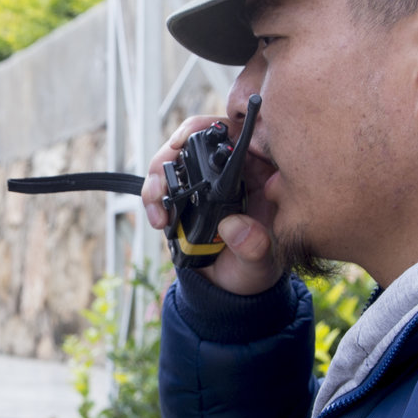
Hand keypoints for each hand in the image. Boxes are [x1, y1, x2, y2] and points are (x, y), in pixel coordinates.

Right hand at [141, 116, 282, 295]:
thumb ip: (255, 247)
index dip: (215, 128)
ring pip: (177, 156)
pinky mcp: (186, 193)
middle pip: (201, 137)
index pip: (243, 133)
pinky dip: (154, 193)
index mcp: (263, 174)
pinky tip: (157, 217)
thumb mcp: (262, 263)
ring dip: (159, 175)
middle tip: (163, 179)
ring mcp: (207, 180)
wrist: (231, 289)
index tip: (191, 141)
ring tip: (157, 207)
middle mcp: (235, 169)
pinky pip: (164, 180)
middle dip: (175, 150)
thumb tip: (235, 228)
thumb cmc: (256, 269)